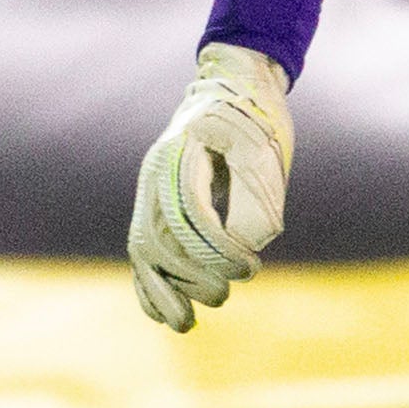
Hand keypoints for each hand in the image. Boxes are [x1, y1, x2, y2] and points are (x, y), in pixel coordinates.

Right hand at [129, 43, 294, 332]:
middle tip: (223, 294)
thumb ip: (252, 198)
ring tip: (186, 324)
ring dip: (162, 293)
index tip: (250, 266)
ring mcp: (152, 189)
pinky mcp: (157, 203)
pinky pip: (144, 249)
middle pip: (156, 241)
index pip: (191, 215)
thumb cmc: (258, 117)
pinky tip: (159, 315)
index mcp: (181, 156)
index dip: (218, 250)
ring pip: (144, 251)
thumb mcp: (265, 153)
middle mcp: (157, 175)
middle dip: (188, 278)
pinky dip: (148, 285)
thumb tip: (243, 248)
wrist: (236, 83)